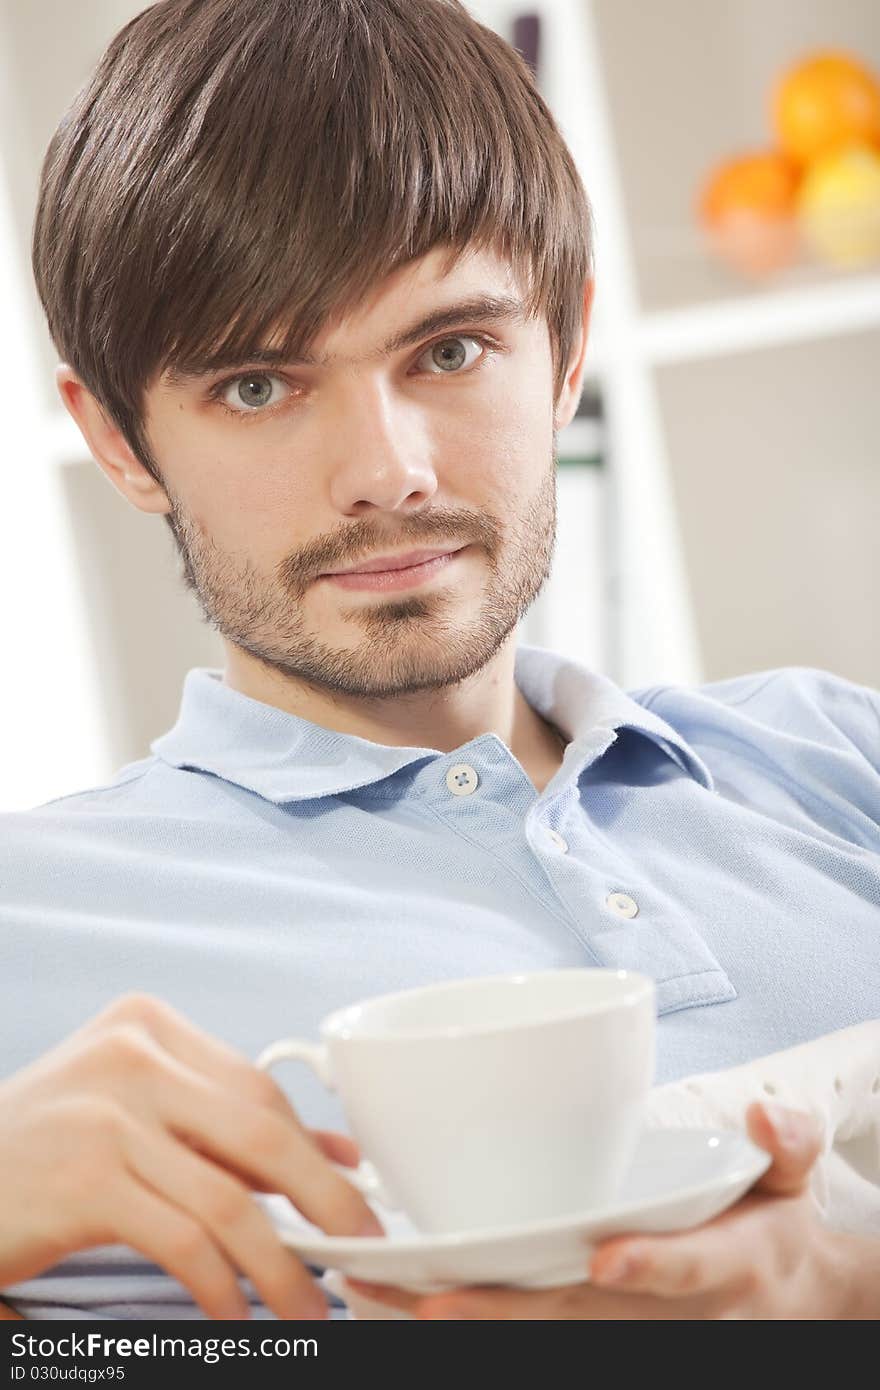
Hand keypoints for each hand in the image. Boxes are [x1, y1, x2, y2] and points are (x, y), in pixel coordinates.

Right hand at [0, 993, 381, 1319]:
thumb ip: (227, 1128)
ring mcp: (105, 1114)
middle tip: (357, 1252)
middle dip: (324, 1203)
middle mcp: (131, 1054)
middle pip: (260, 1133)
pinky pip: (184, 1242)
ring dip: (279, 1267)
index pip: (257, 1089)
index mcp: (148, 1025)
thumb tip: (337, 1157)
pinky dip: (224, 1289)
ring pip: (229, 1198)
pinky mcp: (83, 1180)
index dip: (313, 1151)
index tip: (352, 1199)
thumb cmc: (47, 1149)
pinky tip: (235, 1316)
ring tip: (303, 1307)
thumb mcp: (138, 1115)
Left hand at [348, 1101, 842, 1319]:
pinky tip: (396, 1300)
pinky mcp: (585, 1322)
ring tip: (380, 1297)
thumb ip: (786, 1144)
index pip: (686, 1267)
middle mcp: (661, 1308)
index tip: (607, 1258)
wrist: (778, 1296)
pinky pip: (522, 1327)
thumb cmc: (766, 1226)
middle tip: (433, 1301)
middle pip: (580, 1316)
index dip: (649, 1267)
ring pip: (537, 1329)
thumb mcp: (792, 1182)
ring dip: (461, 1318)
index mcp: (722, 1263)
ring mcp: (619, 1324)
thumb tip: (764, 1118)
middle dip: (506, 1311)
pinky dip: (463, 1317)